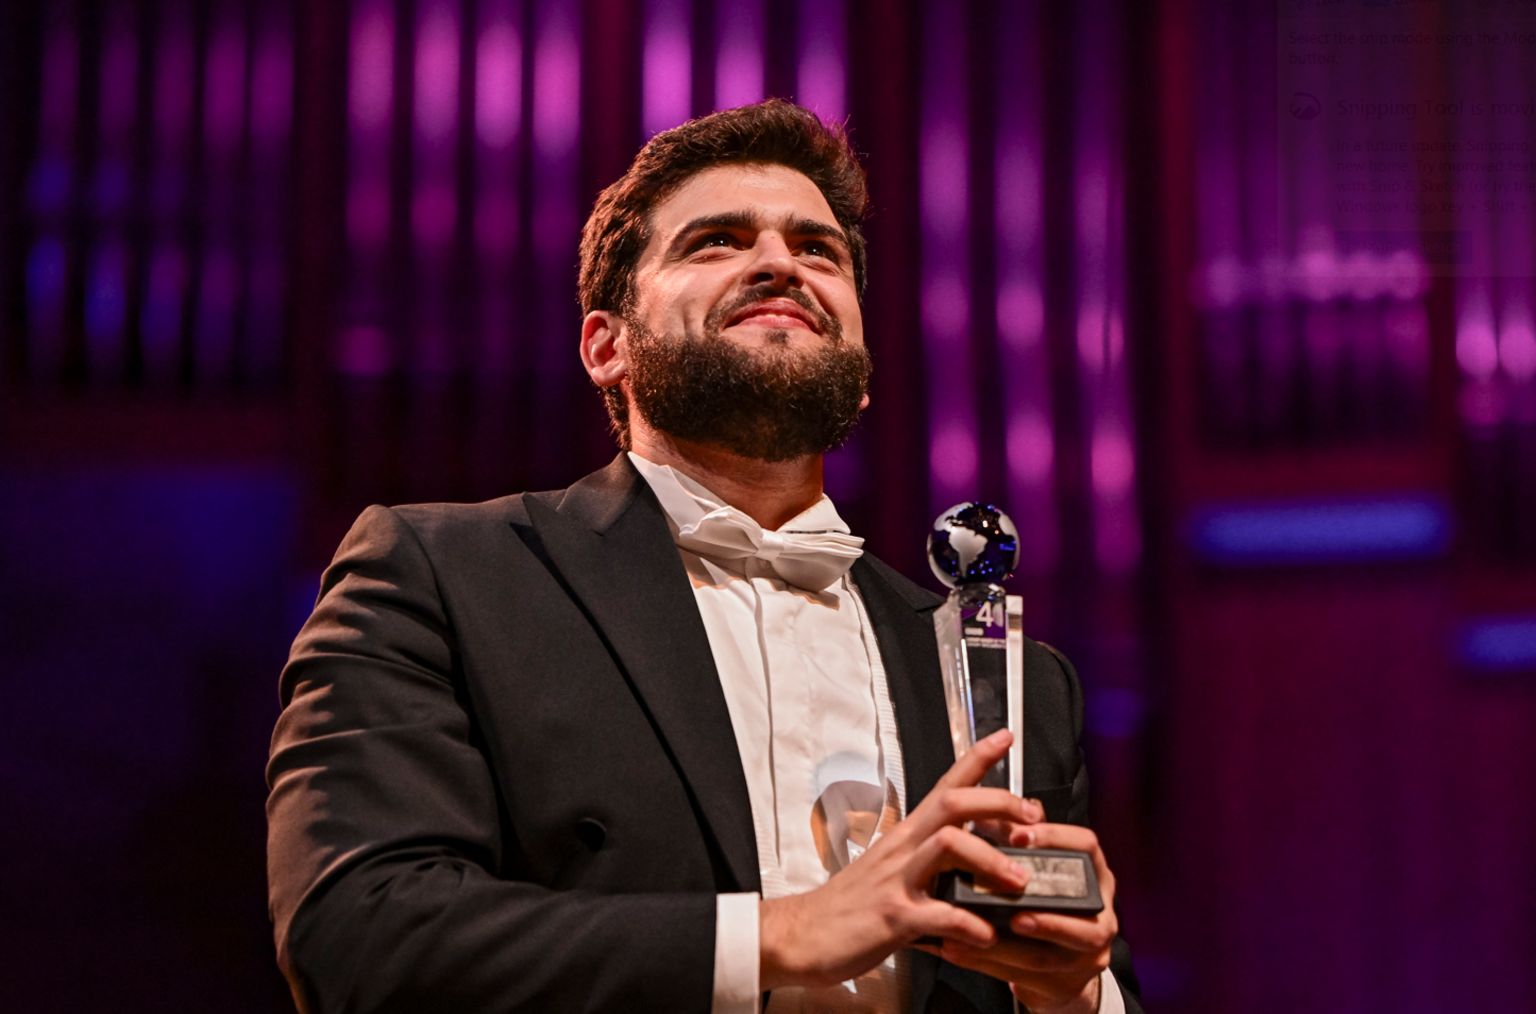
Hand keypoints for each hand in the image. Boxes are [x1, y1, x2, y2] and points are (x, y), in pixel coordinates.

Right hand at [758, 729, 1046, 988]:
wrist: (801, 934)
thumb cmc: (848, 905)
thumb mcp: (892, 872)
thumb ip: (930, 862)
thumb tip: (973, 859)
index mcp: (906, 835)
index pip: (945, 784)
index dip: (977, 759)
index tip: (1004, 738)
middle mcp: (902, 849)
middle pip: (953, 803)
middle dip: (999, 802)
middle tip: (1033, 817)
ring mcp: (897, 880)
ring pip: (948, 846)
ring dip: (991, 860)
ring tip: (1018, 882)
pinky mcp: (892, 917)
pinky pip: (939, 914)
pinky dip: (970, 924)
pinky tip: (986, 934)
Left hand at [928, 822, 1117, 1012]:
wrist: (1059, 964)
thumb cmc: (1045, 904)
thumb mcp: (1038, 868)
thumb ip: (1018, 841)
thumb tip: (986, 814)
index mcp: (1092, 873)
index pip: (1086, 845)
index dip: (1054, 838)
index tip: (1019, 836)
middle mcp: (1099, 910)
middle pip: (1082, 909)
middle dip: (1044, 914)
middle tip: (1011, 912)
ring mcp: (1088, 951)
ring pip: (1050, 952)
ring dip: (1007, 945)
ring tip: (975, 932)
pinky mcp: (1066, 981)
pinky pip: (1026, 975)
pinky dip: (989, 963)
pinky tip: (961, 950)